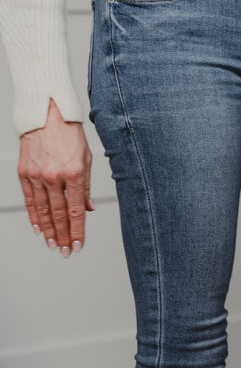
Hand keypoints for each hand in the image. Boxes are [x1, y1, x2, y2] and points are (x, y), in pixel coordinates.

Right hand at [18, 98, 94, 256]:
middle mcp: (54, 176)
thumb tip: (88, 209)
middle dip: (63, 236)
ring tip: (53, 245)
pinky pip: (29, 200)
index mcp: (74, 173)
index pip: (76, 210)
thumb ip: (87, 186)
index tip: (78, 245)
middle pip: (58, 214)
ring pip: (42, 210)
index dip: (77, 230)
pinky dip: (34, 216)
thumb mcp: (87, 158)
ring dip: (48, 231)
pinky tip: (38, 229)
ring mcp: (37, 175)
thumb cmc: (71, 134)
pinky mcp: (24, 173)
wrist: (46, 115)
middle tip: (65, 252)